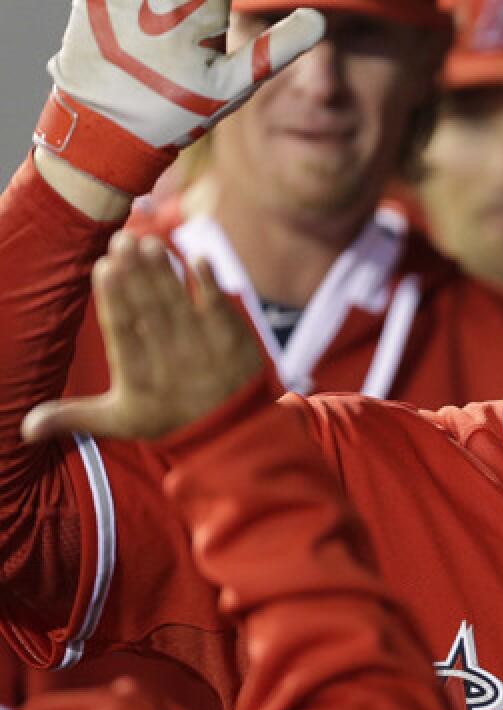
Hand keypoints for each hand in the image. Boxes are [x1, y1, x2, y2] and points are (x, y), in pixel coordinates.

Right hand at [21, 232, 263, 440]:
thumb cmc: (168, 418)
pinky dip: (209, 284)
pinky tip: (197, 258)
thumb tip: (25, 428)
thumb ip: (74, 416)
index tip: (103, 268)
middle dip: (136, 275)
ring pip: (181, 305)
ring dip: (165, 272)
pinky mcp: (234, 342)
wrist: (232, 432)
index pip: (123, 333)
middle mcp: (172, 362)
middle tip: (122, 240)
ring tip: (150, 243)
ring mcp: (206, 350)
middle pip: (151, 311)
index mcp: (139, 378)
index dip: (114, 300)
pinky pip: (221, 309)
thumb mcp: (121, 421)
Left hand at [34, 0, 324, 195]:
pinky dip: (143, 12)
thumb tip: (318, 21)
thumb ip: (277, 49)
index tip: (220, 31)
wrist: (100, 128)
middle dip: (199, 10)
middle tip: (199, 47)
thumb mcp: (232, 87)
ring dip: (178, 10)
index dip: (219, 8)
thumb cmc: (174, 111)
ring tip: (174, 46)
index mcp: (194, 4)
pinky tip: (147, 36)